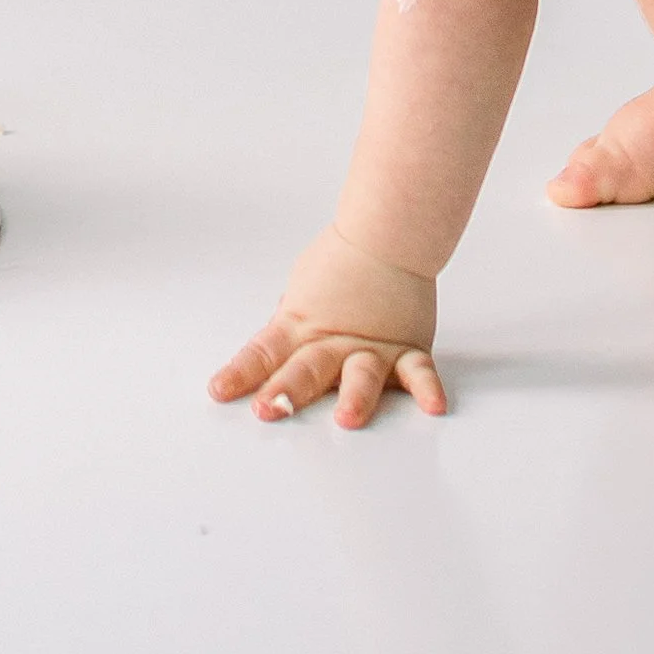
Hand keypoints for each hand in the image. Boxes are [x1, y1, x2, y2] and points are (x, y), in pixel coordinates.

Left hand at [208, 226, 447, 427]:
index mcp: (301, 326)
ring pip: (362, 374)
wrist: (388, 234)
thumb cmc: (342, 261)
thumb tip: (273, 349)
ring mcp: (372, 347)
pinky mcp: (406, 349)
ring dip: (354, 397)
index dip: (241, 372)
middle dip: (288, 390)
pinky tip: (433, 407)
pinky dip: (427, 389)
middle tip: (271, 409)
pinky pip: (419, 372)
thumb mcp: (300, 292)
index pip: (264, 352)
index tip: (220, 390)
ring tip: (348, 419)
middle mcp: (334, 341)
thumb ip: (290, 327)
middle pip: (307, 368)